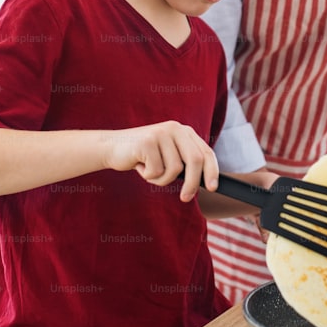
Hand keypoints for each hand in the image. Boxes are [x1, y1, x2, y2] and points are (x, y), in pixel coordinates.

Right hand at [101, 121, 218, 201]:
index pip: (206, 152)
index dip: (212, 171)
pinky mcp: (148, 141)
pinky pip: (157, 171)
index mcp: (184, 131)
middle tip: (185, 198)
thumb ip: (185, 162)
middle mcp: (176, 128)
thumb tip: (206, 182)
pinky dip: (148, 176)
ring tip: (149, 170)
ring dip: (161, 179)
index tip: (213, 188)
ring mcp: (162, 133)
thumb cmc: (143, 157)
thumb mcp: (168, 156)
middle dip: (193, 183)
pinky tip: (139, 166)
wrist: (113, 148)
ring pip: (175, 170)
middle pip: (195, 160)